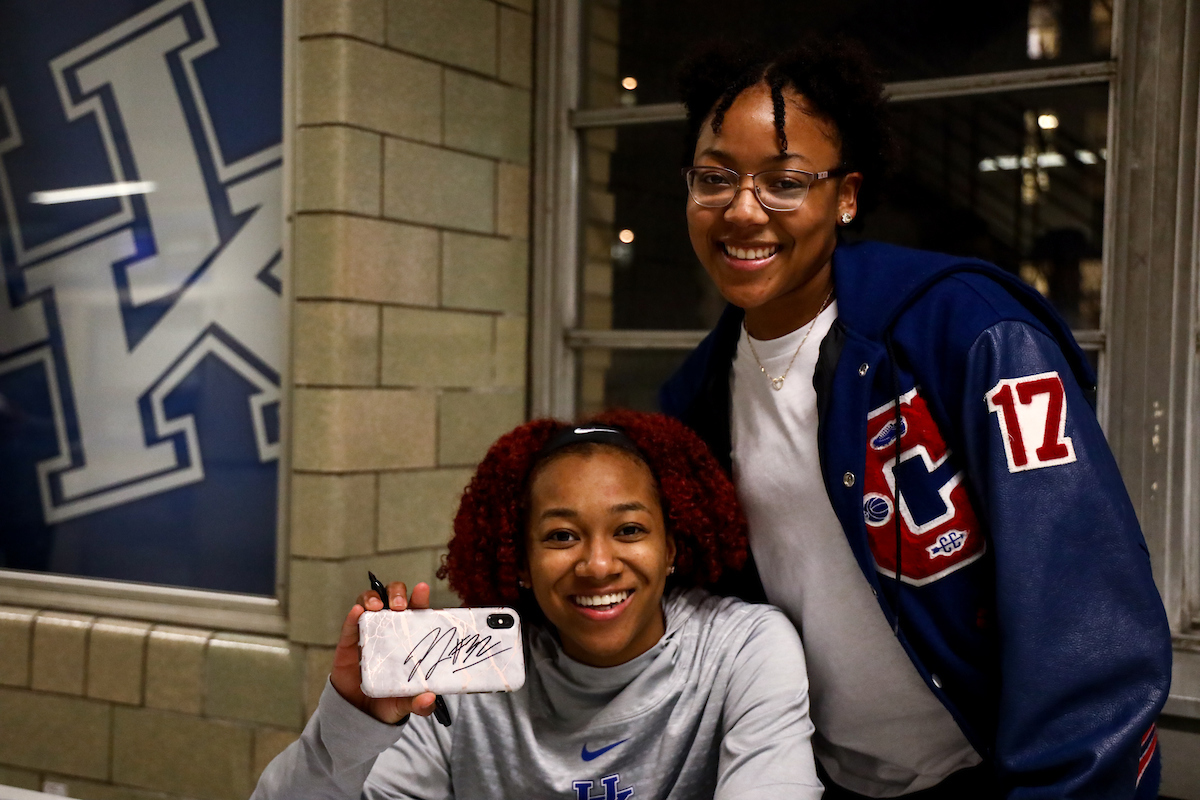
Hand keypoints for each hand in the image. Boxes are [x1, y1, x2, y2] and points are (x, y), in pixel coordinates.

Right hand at [330, 580, 437, 723]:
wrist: (360, 713)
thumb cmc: (389, 700)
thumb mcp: (406, 703)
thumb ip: (419, 703)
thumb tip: (429, 699)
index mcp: (409, 637)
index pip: (416, 610)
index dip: (419, 597)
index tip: (422, 589)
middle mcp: (389, 629)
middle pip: (393, 598)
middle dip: (396, 594)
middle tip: (399, 605)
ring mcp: (368, 633)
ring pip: (369, 602)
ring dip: (373, 598)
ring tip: (378, 607)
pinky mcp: (348, 642)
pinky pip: (349, 625)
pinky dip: (353, 615)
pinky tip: (357, 611)